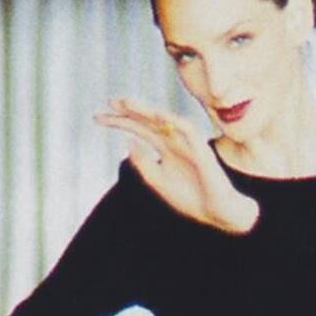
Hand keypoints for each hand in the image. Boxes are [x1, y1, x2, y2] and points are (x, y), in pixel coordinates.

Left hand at [95, 100, 259, 232]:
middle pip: (148, 121)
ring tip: (127, 103)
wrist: (217, 213)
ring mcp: (188, 144)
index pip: (138, 129)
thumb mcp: (158, 181)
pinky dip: (173, 121)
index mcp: (164, 148)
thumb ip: (142, 163)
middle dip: (129, 111)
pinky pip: (188, 131)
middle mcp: (174, 141)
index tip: (97, 117)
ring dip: (146, 110)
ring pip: (165, 120)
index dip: (119, 121)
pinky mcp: (202, 150)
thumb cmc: (190, 198)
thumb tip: (126, 141)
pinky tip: (155, 115)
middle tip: (109, 102)